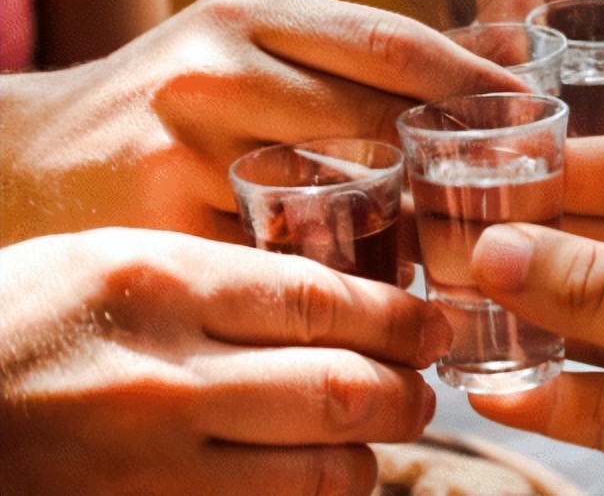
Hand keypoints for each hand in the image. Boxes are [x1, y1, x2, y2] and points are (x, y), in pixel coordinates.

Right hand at [0, 0, 525, 244]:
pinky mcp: (162, 231)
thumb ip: (342, 56)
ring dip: (409, 228)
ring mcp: (181, 153)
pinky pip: (285, 263)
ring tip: (458, 242)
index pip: (389, 43)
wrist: (20, 160)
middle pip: (377, 122)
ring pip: (339, 201)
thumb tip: (483, 72)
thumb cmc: (161, 100)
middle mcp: (213, 72)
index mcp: (244, 13)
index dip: (475, 80)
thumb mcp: (242, 43)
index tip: (534, 111)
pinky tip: (375, 285)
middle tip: (517, 191)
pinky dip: (342, 275)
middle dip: (455, 163)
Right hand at [0, 228, 450, 493]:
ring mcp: (148, 469)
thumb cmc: (19, 321)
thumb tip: (334, 304)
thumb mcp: (111, 263)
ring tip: (379, 440)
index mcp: (158, 285)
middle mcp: (162, 379)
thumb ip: (219, 280)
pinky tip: (316, 481)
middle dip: (404, 394)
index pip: (319, 302)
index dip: (396, 319)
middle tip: (422, 389)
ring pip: (315, 475)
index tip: (430, 326)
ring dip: (366, 460)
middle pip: (337, 391)